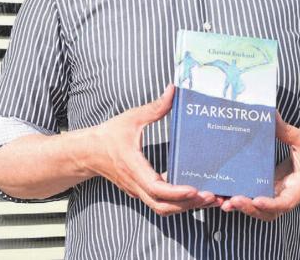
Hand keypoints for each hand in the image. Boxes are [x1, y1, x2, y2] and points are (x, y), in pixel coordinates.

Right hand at [85, 85, 221, 215]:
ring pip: (162, 209)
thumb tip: (173, 90)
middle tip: (211, 196)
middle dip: (188, 204)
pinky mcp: (139, 191)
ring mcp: (136, 191)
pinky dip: (176, 202)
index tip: (195, 188)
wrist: (88, 152)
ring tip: (206, 197)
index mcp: (133, 167)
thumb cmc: (109, 135)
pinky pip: (159, 203)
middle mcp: (135, 184)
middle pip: (163, 206)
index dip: (177, 192)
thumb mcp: (132, 117)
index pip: (156, 188)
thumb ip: (155, 107)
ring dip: (184, 206)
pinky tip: (191, 193)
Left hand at [220, 112, 299, 220]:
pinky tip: (223, 196)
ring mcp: (276, 196)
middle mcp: (286, 195)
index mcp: (299, 186)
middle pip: (268, 212)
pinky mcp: (267, 192)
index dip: (272, 204)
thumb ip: (286, 131)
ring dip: (241, 208)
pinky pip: (254, 201)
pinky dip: (240, 202)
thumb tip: (271, 113)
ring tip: (223, 201)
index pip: (286, 201)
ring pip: (259, 211)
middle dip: (250, 208)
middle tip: (233, 200)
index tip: (257, 200)